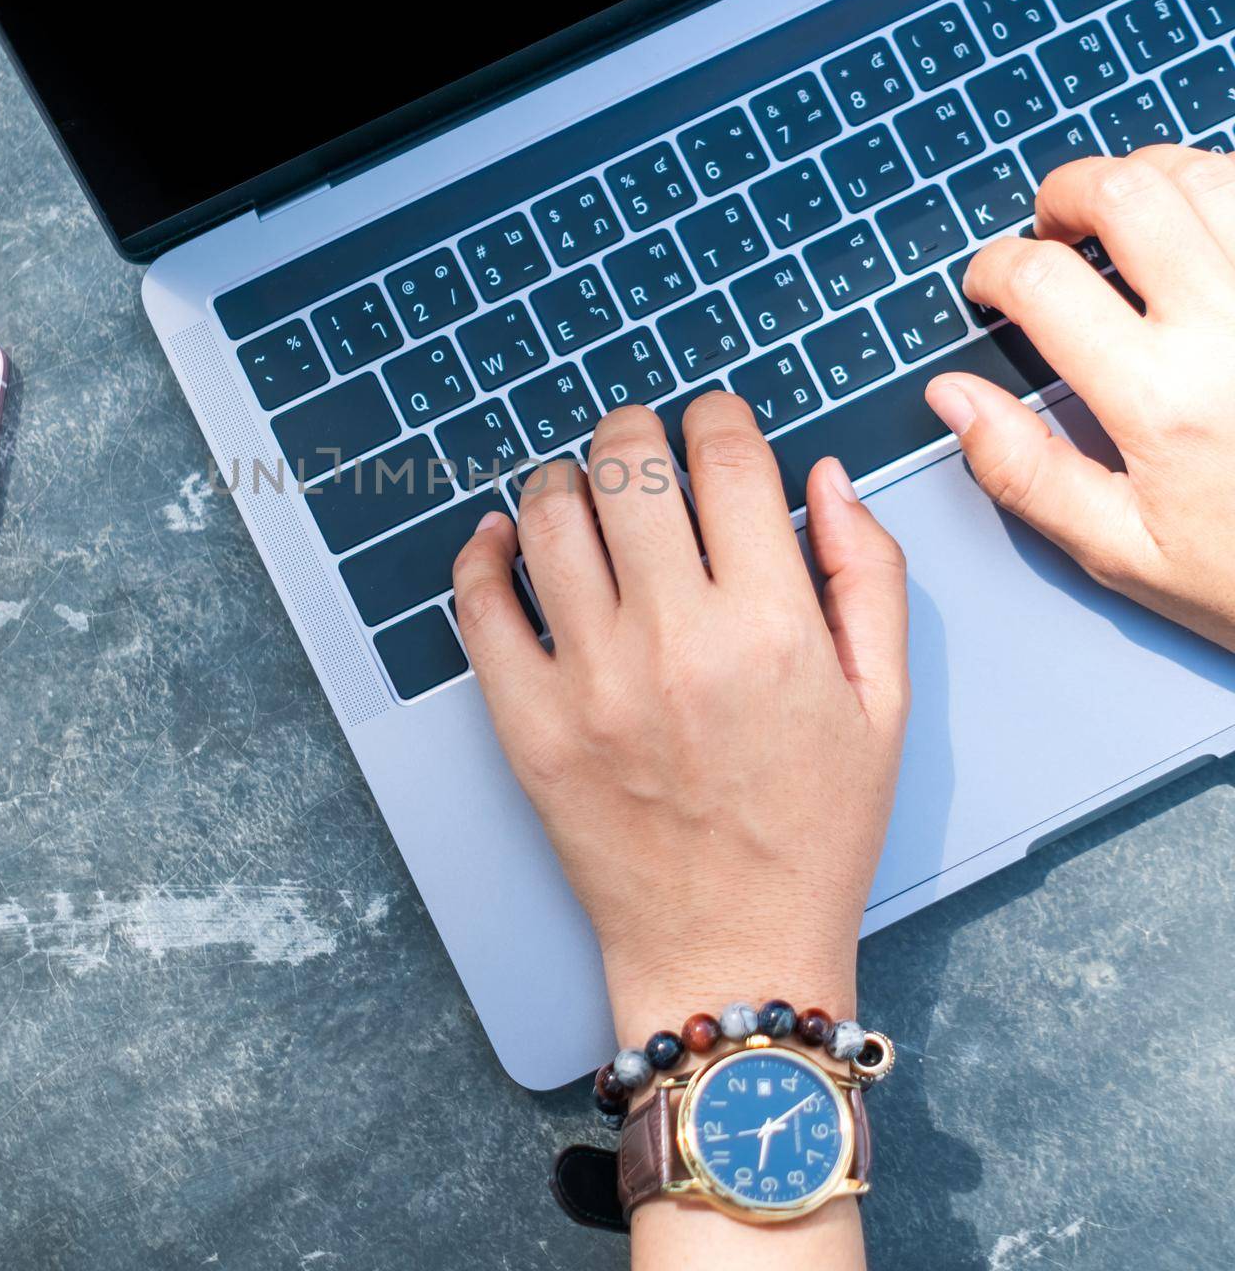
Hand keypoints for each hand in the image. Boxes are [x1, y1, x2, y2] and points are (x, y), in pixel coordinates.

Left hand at [451, 396, 909, 1049]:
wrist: (727, 946)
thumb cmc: (814, 830)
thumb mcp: (884, 704)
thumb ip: (866, 574)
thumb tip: (824, 477)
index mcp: (771, 627)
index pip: (727, 461)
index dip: (719, 415)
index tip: (714, 420)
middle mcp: (673, 641)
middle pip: (627, 468)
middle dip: (635, 429)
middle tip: (640, 441)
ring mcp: (588, 682)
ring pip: (547, 519)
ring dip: (561, 478)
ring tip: (579, 487)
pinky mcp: (526, 723)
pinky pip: (477, 606)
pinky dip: (480, 552)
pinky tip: (500, 535)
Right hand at [926, 147, 1234, 651]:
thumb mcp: (1127, 552)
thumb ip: (1027, 472)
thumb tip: (954, 398)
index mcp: (1161, 400)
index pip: (1042, 280)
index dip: (994, 266)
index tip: (990, 283)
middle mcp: (1230, 328)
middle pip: (1125, 192)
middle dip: (1064, 192)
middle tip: (1052, 225)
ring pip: (1206, 172)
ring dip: (1148, 179)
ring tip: (1128, 217)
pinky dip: (1229, 190)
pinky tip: (1210, 230)